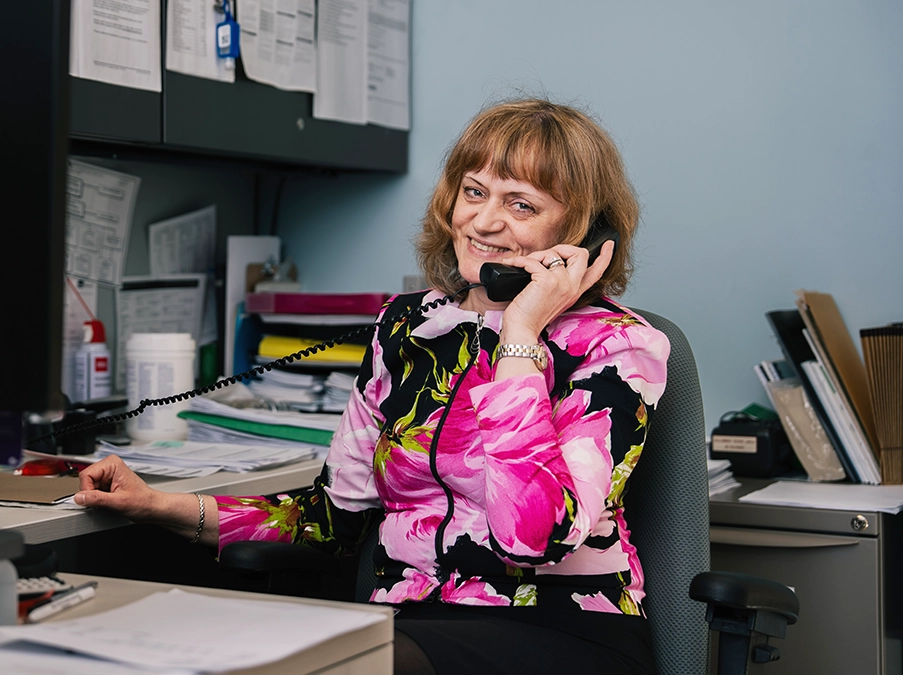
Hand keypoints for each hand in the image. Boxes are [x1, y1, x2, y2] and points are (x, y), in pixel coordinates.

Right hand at [74, 454, 159, 521]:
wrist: (151, 508)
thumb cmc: (142, 501)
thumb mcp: (118, 502)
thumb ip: (96, 499)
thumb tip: (79, 497)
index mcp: (112, 464)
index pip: (85, 475)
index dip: (88, 490)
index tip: (96, 499)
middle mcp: (109, 467)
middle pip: (85, 481)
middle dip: (92, 494)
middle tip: (106, 500)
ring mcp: (107, 476)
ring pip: (87, 488)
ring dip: (95, 498)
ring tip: (111, 500)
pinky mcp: (107, 484)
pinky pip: (92, 493)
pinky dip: (98, 500)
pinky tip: (109, 501)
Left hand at [499, 240, 614, 343]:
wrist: (521, 331)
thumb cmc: (529, 317)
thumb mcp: (550, 299)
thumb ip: (557, 283)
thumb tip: (547, 262)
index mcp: (574, 292)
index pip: (597, 272)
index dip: (605, 256)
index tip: (608, 244)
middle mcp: (572, 287)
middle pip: (581, 254)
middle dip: (563, 247)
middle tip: (546, 255)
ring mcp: (562, 283)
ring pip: (554, 253)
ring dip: (536, 255)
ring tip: (523, 264)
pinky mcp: (547, 281)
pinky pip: (533, 260)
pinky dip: (520, 260)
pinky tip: (513, 264)